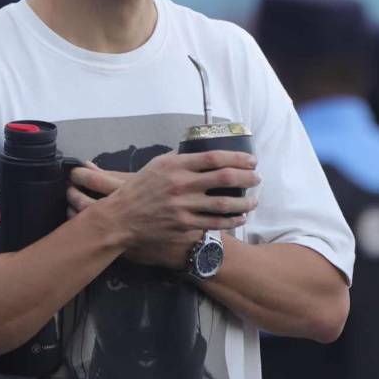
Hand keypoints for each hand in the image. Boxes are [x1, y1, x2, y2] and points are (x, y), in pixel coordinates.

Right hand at [67, 150, 258, 268]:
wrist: (121, 218)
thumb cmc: (139, 189)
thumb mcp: (156, 165)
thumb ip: (178, 159)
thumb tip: (198, 152)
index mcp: (175, 166)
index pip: (214, 158)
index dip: (237, 158)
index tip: (251, 159)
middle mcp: (181, 185)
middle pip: (224, 179)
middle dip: (246, 178)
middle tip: (257, 178)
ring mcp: (183, 206)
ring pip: (223, 204)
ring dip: (244, 202)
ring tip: (254, 200)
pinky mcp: (183, 225)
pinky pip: (214, 223)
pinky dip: (231, 220)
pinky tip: (240, 217)